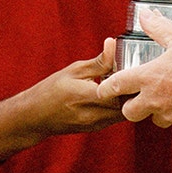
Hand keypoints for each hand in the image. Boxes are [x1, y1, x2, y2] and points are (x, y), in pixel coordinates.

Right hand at [0, 38, 125, 160]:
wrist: (34, 116)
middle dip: (133, 90)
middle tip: (136, 75)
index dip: (132, 81)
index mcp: (86, 97)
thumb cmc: (51, 90)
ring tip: (127, 84)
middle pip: (126, 104)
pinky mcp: (96, 129)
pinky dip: (120, 106)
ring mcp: (95, 125)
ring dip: (127, 99)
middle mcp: (92, 115)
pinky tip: (117, 95)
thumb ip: (99, 61)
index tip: (137, 69)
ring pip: (124, 113)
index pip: (121, 92)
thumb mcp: (74, 70)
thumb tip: (113, 44)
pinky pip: (116, 118)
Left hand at [97, 7, 171, 128]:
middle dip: (129, 105)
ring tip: (164, 96)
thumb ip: (159, 28)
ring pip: (152, 118)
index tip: (103, 88)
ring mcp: (170, 114)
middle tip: (136, 95)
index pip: (116, 86)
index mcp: (150, 77)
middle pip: (129, 112)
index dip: (106, 87)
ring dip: (153, 110)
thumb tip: (145, 15)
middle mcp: (155, 99)